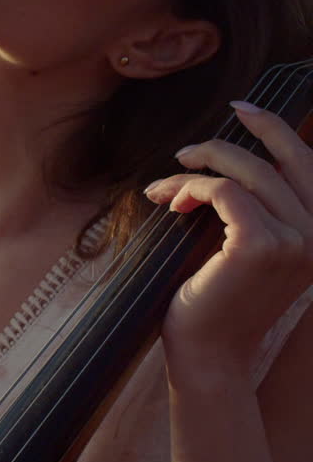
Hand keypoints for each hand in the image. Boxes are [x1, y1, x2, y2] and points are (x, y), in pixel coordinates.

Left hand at [143, 100, 312, 386]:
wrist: (210, 352)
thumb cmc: (221, 299)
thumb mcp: (250, 245)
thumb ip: (259, 206)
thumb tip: (237, 157)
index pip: (309, 163)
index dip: (276, 128)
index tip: (241, 108)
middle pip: (282, 158)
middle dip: (235, 136)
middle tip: (187, 146)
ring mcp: (298, 240)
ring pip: (244, 171)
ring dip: (196, 169)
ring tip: (164, 186)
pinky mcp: (260, 245)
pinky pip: (223, 190)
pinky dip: (190, 187)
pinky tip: (169, 201)